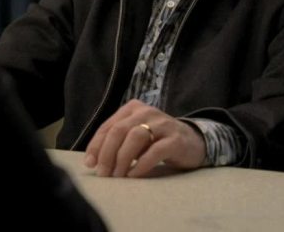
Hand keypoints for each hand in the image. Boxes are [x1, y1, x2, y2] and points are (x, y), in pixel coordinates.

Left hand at [83, 99, 206, 176]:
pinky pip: (155, 151)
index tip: (90, 164)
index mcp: (132, 108)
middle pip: (119, 131)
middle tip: (103, 173)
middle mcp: (146, 112)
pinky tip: (134, 175)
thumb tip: (93, 161)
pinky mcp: (175, 139)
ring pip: (135, 138)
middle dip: (107, 153)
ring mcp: (162, 124)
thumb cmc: (157, 141)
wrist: (193, 142)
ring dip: (122, 159)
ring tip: (118, 175)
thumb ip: (116, 142)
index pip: (108, 126)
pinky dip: (142, 164)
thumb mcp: (135, 136)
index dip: (96, 146)